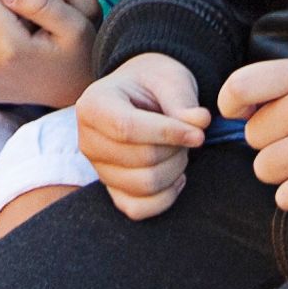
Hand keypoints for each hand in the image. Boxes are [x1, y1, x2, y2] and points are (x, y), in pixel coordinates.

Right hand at [80, 52, 207, 215]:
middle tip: (188, 134)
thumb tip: (199, 123)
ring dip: (175, 170)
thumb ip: (183, 101)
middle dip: (176, 149)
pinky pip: (137, 209)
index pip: (126, 129)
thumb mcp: (170, 80)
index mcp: (93, 105)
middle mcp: (88, 140)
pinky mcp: (111, 190)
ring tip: (179, 150)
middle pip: (141, 160)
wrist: (142, 95)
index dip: (167, 134)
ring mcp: (98, 169)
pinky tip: (175, 175)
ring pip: (144, 186)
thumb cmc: (154, 83)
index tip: (198, 132)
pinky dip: (165, 197)